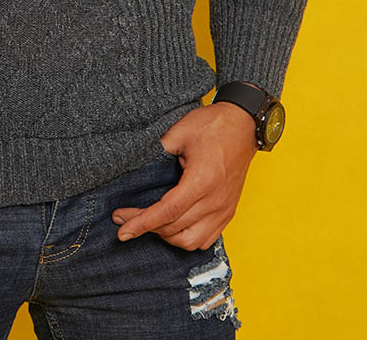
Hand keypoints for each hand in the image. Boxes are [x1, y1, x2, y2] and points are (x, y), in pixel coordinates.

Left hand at [111, 102, 257, 249]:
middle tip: (124, 219)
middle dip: (146, 227)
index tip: (123, 230)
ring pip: (190, 241)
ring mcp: (224, 209)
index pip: (167, 212)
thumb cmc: (213, 124)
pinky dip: (186, 238)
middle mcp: (215, 201)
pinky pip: (206, 239)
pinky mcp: (229, 211)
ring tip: (150, 223)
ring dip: (167, 236)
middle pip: (174, 228)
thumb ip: (158, 150)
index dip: (142, 222)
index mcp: (202, 180)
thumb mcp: (180, 131)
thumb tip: (137, 167)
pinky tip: (173, 227)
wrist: (243, 124)